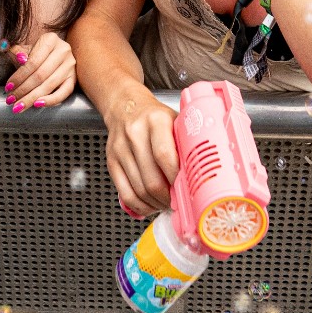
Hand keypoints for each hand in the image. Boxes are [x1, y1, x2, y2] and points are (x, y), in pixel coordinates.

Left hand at [3, 33, 76, 111]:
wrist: (54, 54)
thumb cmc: (37, 52)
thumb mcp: (26, 48)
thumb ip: (15, 50)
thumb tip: (7, 49)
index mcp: (50, 40)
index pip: (32, 62)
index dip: (19, 76)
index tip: (8, 87)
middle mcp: (63, 50)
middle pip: (40, 75)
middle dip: (23, 90)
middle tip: (11, 100)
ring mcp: (70, 65)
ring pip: (49, 85)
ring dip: (32, 98)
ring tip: (20, 106)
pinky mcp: (73, 78)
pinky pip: (64, 93)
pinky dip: (51, 100)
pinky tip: (37, 104)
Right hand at [102, 91, 178, 215]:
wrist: (125, 106)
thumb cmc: (155, 118)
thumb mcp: (174, 121)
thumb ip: (185, 144)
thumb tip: (200, 174)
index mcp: (156, 121)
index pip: (165, 155)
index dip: (176, 179)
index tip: (187, 189)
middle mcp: (135, 134)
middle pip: (152, 179)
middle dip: (168, 198)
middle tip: (178, 202)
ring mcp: (120, 149)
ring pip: (140, 190)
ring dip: (156, 204)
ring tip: (166, 203)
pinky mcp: (111, 161)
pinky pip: (125, 194)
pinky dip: (140, 206)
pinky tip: (150, 204)